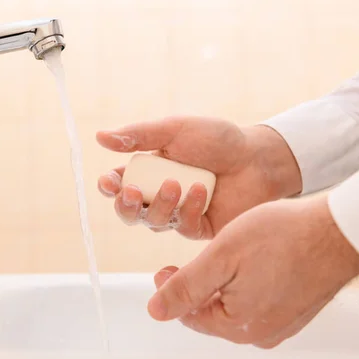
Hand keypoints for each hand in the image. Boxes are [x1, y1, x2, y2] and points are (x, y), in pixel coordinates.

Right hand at [97, 117, 301, 238]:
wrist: (258, 157)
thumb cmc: (217, 140)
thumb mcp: (176, 130)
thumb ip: (139, 136)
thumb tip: (100, 136)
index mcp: (149, 172)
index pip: (119, 185)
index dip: (110, 187)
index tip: (108, 182)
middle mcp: (159, 196)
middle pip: (130, 212)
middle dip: (125, 205)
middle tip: (130, 193)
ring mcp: (178, 214)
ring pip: (154, 222)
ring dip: (159, 205)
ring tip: (174, 184)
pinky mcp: (199, 228)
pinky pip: (183, 227)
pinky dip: (189, 209)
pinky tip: (201, 191)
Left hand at [147, 194, 358, 347]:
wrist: (336, 231)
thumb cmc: (283, 238)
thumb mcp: (220, 257)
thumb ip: (186, 286)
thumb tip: (157, 309)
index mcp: (237, 326)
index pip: (189, 316)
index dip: (170, 290)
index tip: (163, 269)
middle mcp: (260, 333)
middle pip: (211, 314)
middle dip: (194, 288)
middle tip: (183, 263)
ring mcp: (281, 324)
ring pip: (233, 307)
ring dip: (217, 286)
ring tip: (213, 261)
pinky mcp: (294, 311)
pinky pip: (256, 303)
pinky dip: (241, 286)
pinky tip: (242, 265)